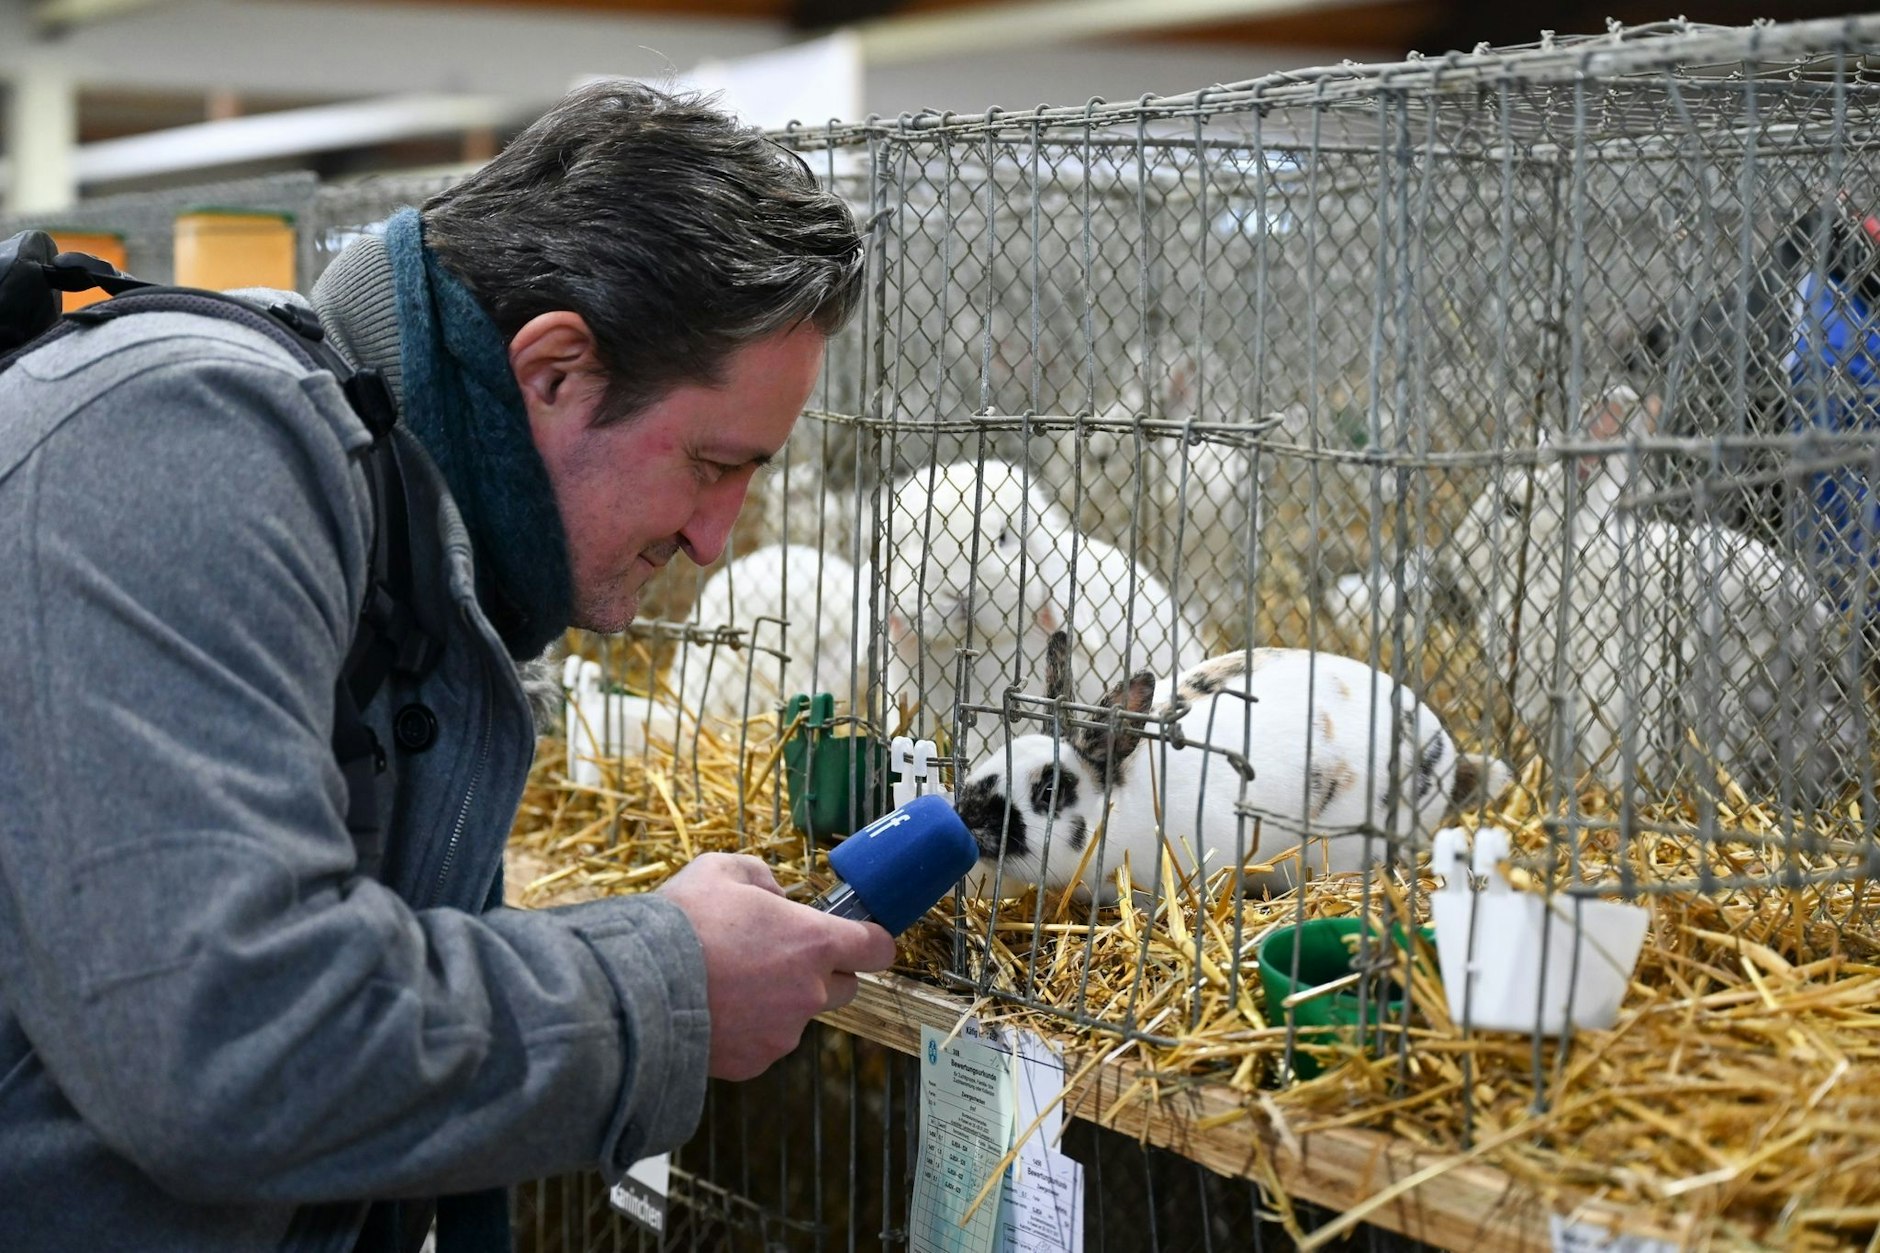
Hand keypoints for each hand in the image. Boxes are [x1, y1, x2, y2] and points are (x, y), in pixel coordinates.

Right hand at [657, 853, 897, 1080]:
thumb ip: (761, 877)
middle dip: (822, 973)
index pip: (877, 948)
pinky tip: (714, 1011)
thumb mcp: (720, 870)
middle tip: (778, 958)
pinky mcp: (754, 1063)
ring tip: (730, 985)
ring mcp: (783, 1033)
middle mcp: (809, 992)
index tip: (861, 938)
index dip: (871, 941)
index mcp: (813, 942)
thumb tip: (775, 897)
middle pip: (844, 987)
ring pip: (798, 1017)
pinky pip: (764, 1044)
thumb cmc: (681, 922)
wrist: (635, 987)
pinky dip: (748, 1031)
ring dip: (780, 1003)